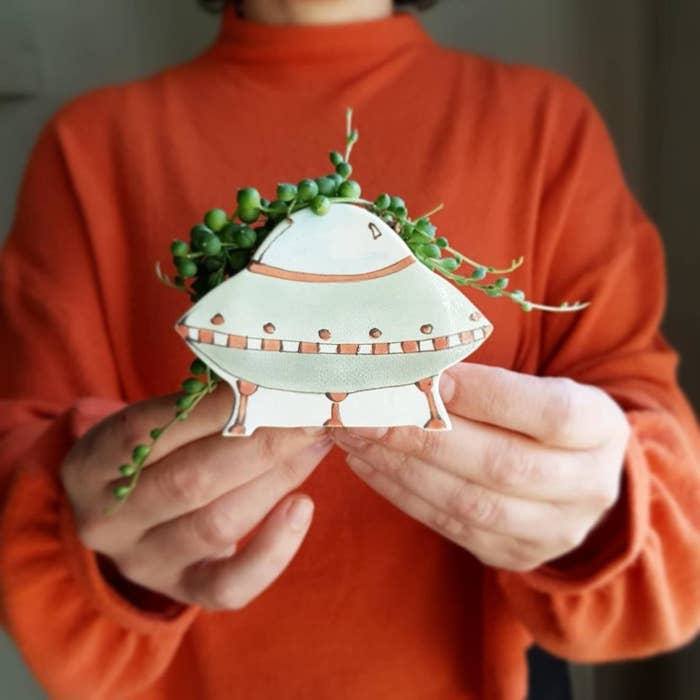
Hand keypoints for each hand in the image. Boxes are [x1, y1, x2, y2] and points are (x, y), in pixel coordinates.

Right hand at [60, 385, 330, 609]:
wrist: (131, 515)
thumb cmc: (153, 453)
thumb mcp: (150, 422)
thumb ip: (193, 407)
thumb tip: (266, 380)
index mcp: (90, 466)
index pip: (147, 431)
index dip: (212, 408)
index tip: (265, 384)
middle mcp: (110, 522)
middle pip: (191, 481)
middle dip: (261, 442)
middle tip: (308, 413)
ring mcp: (146, 563)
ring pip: (218, 524)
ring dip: (277, 478)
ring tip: (315, 443)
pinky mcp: (184, 590)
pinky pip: (231, 584)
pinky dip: (274, 549)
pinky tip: (303, 506)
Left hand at [332, 364, 630, 571]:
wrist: (581, 485)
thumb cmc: (547, 421)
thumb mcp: (543, 389)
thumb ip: (489, 383)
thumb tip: (411, 368)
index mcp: (599, 429)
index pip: (548, 414)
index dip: (485, 396)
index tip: (424, 376)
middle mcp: (585, 486)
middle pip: (502, 465)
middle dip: (423, 436)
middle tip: (364, 410)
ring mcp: (551, 530)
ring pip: (470, 504)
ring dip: (401, 466)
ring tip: (354, 435)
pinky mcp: (514, 554)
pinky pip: (450, 527)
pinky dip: (402, 493)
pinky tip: (368, 464)